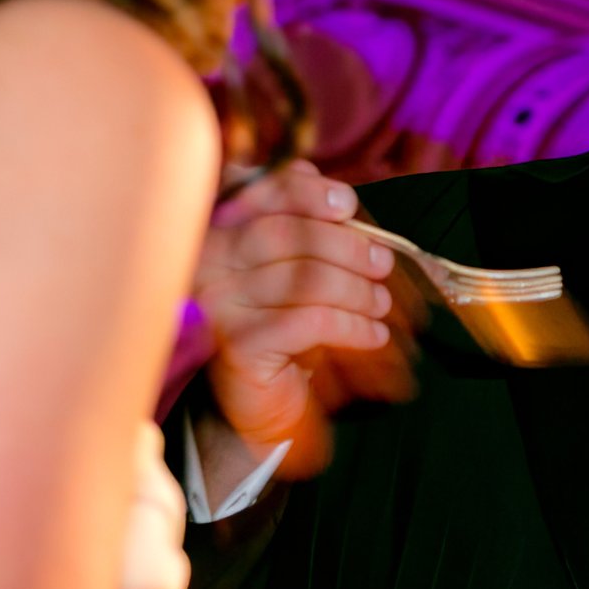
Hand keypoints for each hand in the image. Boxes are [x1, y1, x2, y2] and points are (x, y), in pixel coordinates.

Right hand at [195, 161, 411, 468]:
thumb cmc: (281, 322)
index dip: (308, 192)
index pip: (262, 192)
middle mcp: (207, 260)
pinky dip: (352, 326)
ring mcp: (217, 302)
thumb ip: (308, 227)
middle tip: (382, 264)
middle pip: (287, 233)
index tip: (346, 205)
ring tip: (381, 304)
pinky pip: (309, 322)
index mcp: (217, 228)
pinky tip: (373, 335)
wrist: (260, 396)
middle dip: (346, 246)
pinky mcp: (237, 344)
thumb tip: (340, 199)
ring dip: (357, 291)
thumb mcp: (295, 269)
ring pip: (304, 278)